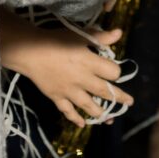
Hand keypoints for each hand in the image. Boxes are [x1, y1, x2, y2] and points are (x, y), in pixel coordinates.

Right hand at [9, 25, 133, 124]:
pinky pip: (67, 110)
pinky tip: (82, 124)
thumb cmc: (56, 40)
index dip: (117, 72)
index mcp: (89, 63)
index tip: (116, 71)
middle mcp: (82, 79)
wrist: (29, 51)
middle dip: (119, 98)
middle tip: (129, 103)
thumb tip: (119, 33)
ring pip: (88, 105)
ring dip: (100, 112)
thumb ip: (100, 37)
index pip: (112, 72)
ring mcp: (69, 90)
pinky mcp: (57, 97)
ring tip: (109, 117)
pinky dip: (75, 118)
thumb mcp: (79, 35)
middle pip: (104, 91)